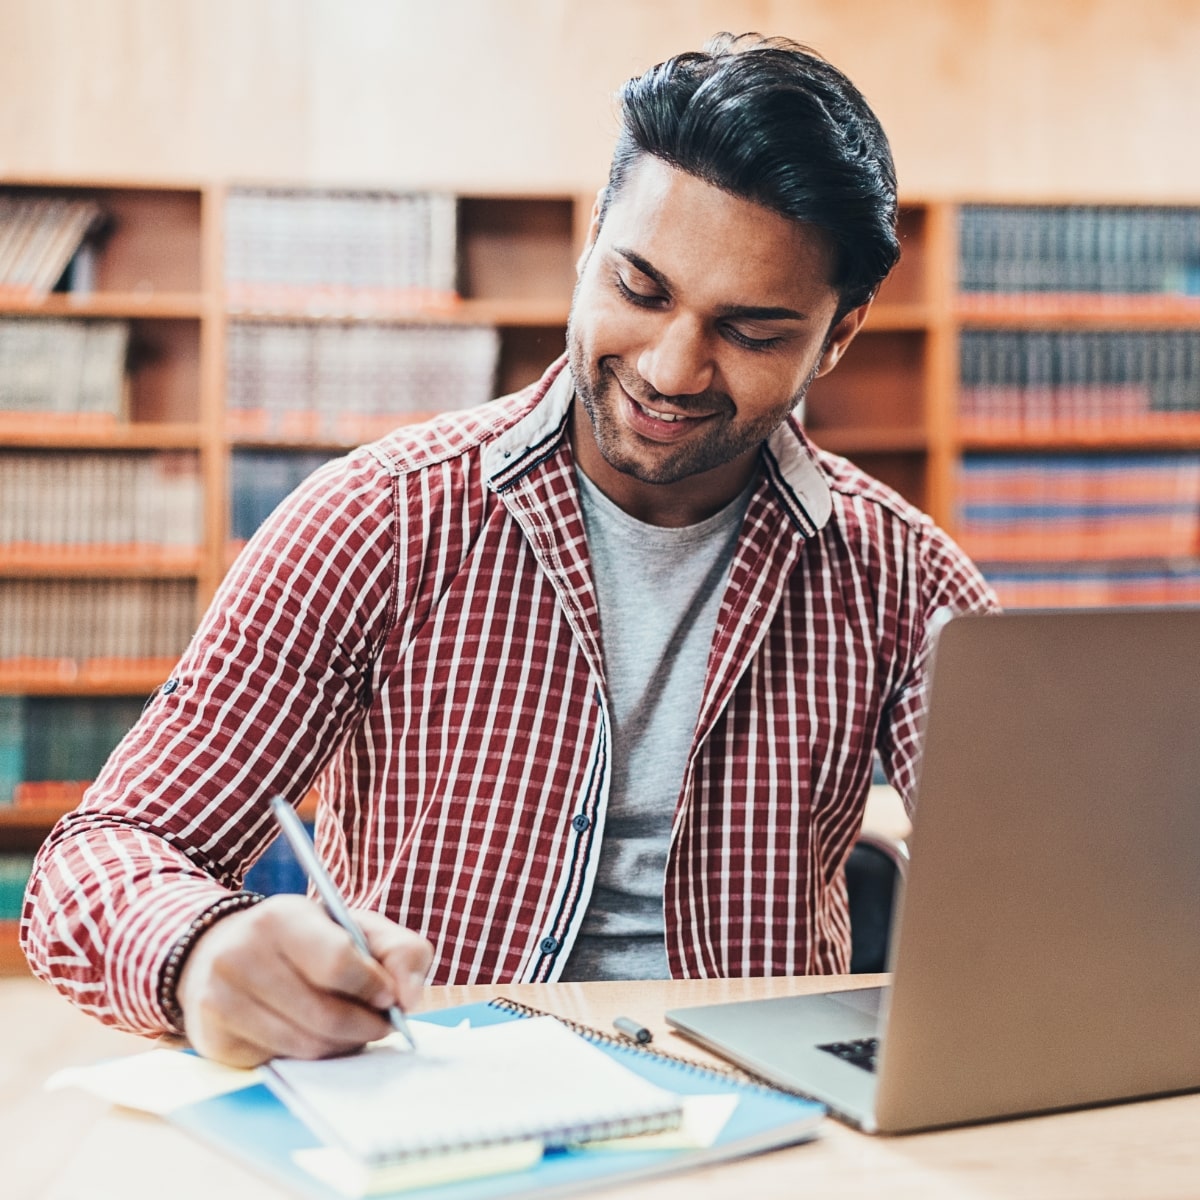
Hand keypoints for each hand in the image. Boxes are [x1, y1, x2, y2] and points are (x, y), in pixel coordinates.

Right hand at [176, 894, 432, 1066]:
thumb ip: (401, 951)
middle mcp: (241, 955)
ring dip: (342, 1045)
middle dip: (366, 1025)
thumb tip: (408, 998)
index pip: (337, 962)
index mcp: (281, 917)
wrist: (228, 951)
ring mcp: (220, 1000)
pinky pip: (281, 1062)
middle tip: (382, 1024)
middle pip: (324, 1014)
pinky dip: (310, 1057)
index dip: (372, 986)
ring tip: (354, 1030)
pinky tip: (316, 1036)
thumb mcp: (357, 927)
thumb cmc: (308, 940)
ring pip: (305, 1045)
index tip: (389, 996)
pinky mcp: (214, 1039)